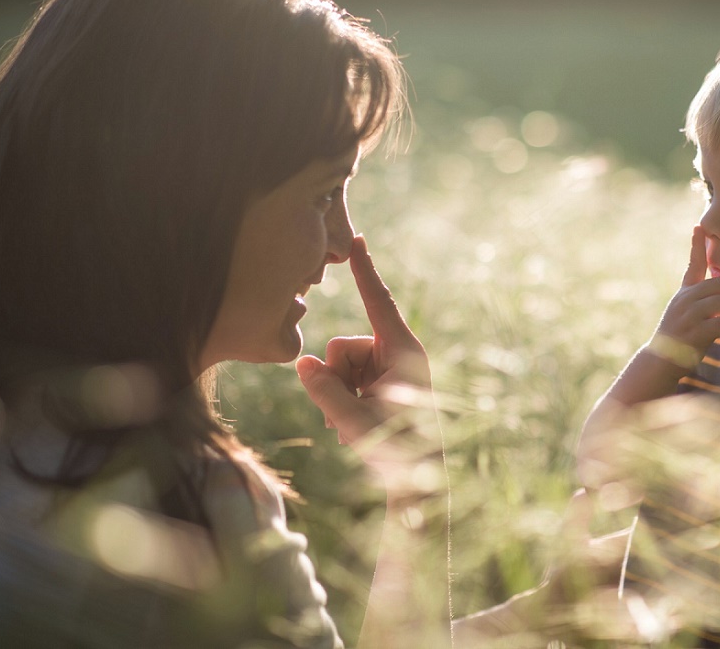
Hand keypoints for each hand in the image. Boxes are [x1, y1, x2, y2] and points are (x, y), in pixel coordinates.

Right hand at [296, 236, 437, 483]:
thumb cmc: (395, 450)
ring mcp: (389, 368)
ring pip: (340, 365)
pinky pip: (345, 378)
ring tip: (354, 424)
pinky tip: (353, 426)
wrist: (417, 481)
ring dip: (338, 394)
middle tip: (349, 415)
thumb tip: (302, 362)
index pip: (377, 301)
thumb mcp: (355, 420)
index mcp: (404, 352)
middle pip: (343, 346)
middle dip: (336, 377)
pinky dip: (342, 400)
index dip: (363, 270)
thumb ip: (325, 390)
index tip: (355, 238)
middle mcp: (398, 354)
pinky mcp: (382, 382)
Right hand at [649, 225, 719, 367]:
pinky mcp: (694, 332)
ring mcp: (688, 315)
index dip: (697, 246)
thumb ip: (701, 302)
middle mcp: (684, 300)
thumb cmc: (679, 339)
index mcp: (684, 294)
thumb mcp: (685, 314)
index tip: (699, 227)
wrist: (660, 362)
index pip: (692, 265)